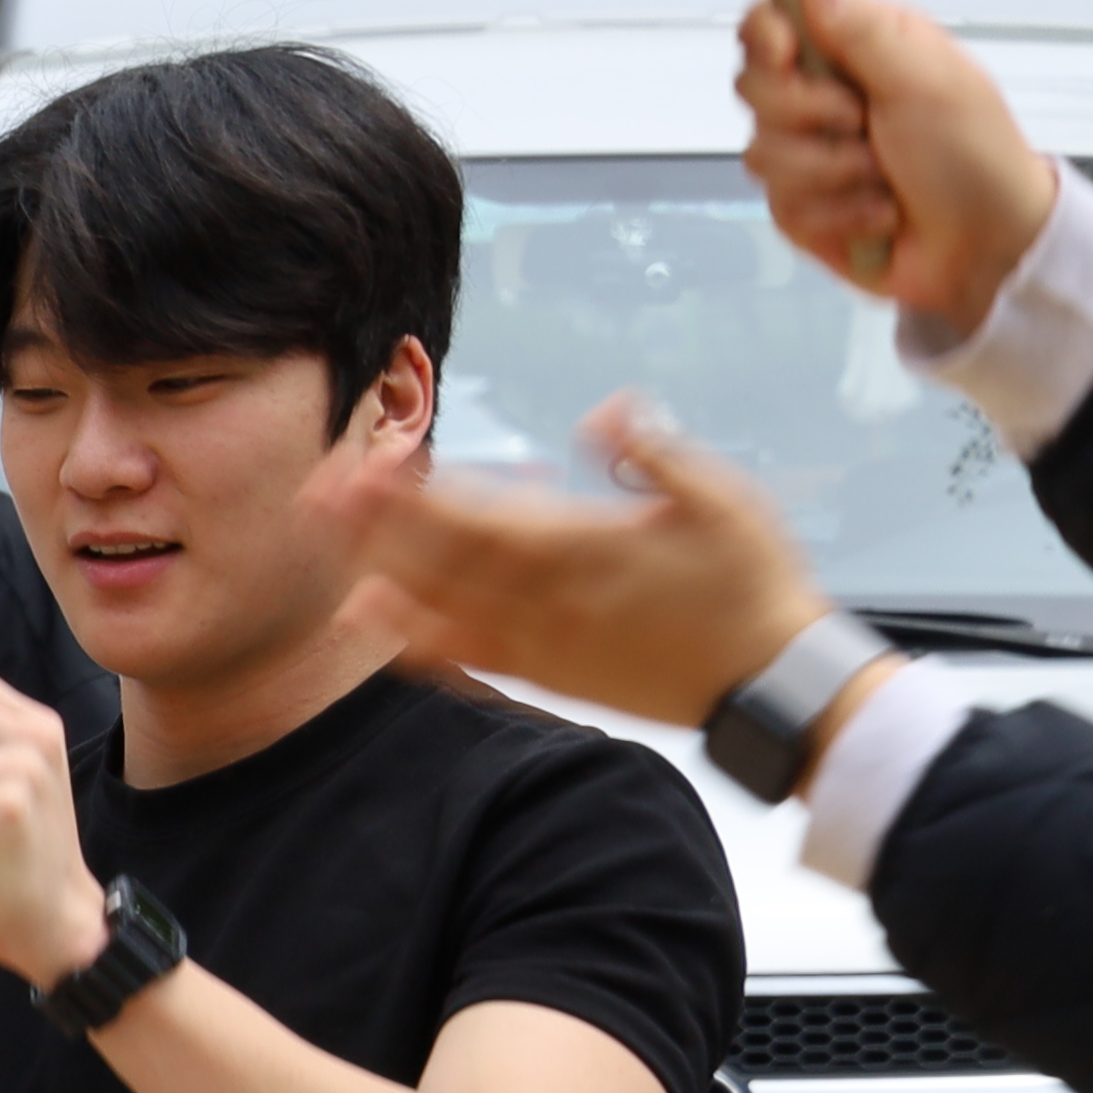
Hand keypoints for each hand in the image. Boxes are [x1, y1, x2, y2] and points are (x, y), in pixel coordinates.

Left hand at [320, 394, 834, 727]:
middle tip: (321, 496)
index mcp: (584, 547)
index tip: (373, 466)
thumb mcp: (720, 497)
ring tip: (336, 552)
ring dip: (387, 577)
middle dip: (382, 527)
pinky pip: (471, 658)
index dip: (421, 494)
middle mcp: (550, 599)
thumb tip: (605, 410)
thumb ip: (655, 452)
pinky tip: (380, 627)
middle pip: (446, 559)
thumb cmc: (751, 583)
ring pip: (447, 609)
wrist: (771, 682)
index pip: (482, 516)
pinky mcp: (550, 676)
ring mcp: (545, 643)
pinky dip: (420, 643)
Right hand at [738, 0, 1057, 322]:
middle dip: (805, 114)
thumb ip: (864, 29)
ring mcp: (809, 152)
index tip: (786, 50)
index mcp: (859, 49)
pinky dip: (837, 212)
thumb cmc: (976, 158)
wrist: (986, 246)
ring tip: (880, 177)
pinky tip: (876, 211)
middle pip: (752, 85)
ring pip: (761, 152)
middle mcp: (826, 95)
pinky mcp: (801, 205)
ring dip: (830, 172)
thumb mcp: (928, 79)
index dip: (766, 31)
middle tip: (859, 123)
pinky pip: (781, 204)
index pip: (776, 16)